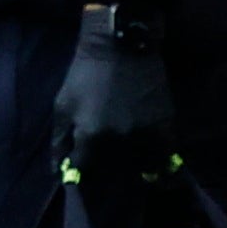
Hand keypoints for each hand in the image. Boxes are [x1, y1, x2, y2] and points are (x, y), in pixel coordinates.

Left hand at [53, 0, 178, 189]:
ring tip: (126, 167)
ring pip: (142, 170)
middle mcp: (121, 142)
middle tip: (104, 175)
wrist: (121, 47)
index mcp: (92, 137)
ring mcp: (147, 136)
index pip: (85, 175)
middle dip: (107, 178)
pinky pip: (164, 156)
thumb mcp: (63, 105)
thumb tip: (58, 171)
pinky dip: (156, 160)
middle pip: (114, 176)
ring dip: (133, 171)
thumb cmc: (86, 75)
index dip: (80, 180)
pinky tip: (148, 157)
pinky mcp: (167, 127)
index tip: (79, 181)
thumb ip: (60, 140)